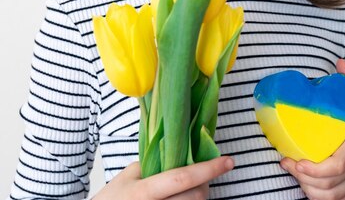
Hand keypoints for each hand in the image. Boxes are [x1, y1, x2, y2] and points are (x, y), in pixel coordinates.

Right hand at [92, 156, 233, 199]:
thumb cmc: (110, 199)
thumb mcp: (126, 178)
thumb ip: (152, 164)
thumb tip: (179, 154)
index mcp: (143, 193)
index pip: (183, 178)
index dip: (209, 169)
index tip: (229, 161)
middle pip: (196, 197)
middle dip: (205, 184)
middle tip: (204, 175)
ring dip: (199, 196)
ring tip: (192, 188)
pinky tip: (185, 198)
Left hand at [280, 59, 344, 199]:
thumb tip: (340, 62)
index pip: (340, 164)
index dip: (316, 168)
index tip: (296, 160)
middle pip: (330, 184)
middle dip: (304, 177)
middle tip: (287, 162)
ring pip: (330, 196)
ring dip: (308, 188)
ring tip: (294, 171)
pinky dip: (318, 198)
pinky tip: (305, 184)